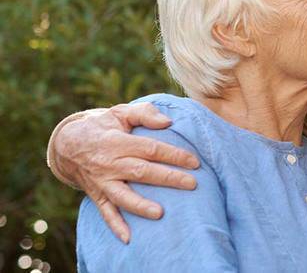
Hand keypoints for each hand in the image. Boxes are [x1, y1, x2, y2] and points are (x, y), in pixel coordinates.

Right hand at [52, 103, 199, 242]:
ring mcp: (102, 181)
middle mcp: (109, 163)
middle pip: (141, 172)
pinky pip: (105, 212)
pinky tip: (128, 238)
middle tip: (192, 184)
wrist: (67, 144)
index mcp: (118, 142)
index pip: (151, 149)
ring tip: (160, 213)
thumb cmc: (103, 126)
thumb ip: (145, 113)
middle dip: (168, 178)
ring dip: (141, 206)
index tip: (195, 162)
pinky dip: (116, 225)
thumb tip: (168, 122)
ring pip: (123, 195)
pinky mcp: (97, 194)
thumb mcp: (120, 112)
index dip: (173, 155)